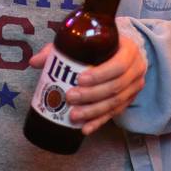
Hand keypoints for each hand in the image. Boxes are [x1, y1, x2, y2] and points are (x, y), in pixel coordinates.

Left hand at [30, 36, 145, 135]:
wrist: (120, 51)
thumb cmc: (100, 45)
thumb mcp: (83, 41)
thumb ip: (60, 48)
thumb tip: (35, 62)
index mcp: (128, 50)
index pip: (118, 65)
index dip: (100, 74)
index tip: (79, 79)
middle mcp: (136, 69)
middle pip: (115, 87)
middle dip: (91, 95)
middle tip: (70, 98)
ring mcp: (135, 87)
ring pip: (116, 103)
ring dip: (93, 111)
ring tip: (74, 115)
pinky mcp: (130, 100)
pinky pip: (115, 114)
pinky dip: (99, 122)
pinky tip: (85, 129)